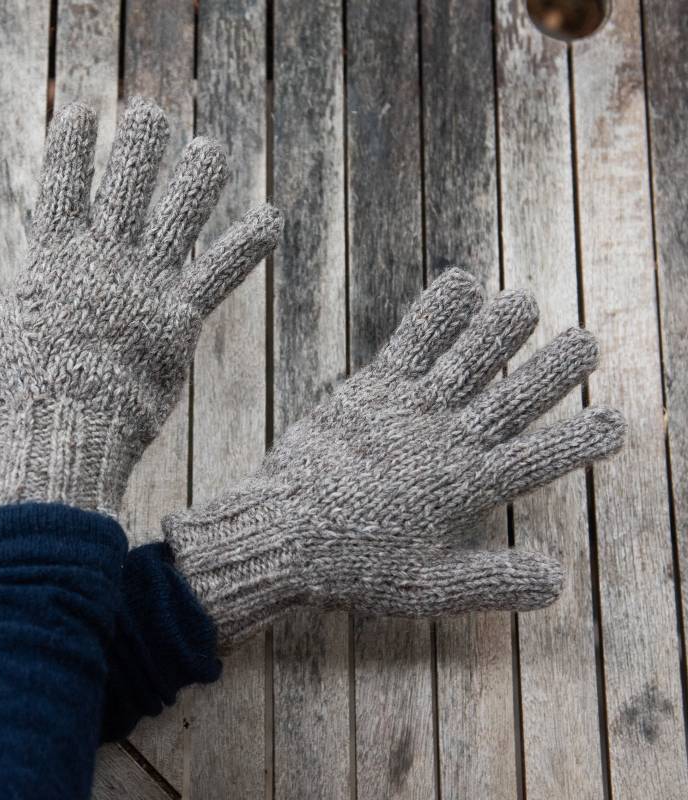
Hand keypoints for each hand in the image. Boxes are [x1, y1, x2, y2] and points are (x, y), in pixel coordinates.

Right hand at [0, 97, 281, 527]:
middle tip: (154, 116)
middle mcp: (104, 261)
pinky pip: (218, 272)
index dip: (71, 147)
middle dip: (140, 146)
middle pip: (126, 187)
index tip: (81, 115)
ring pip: (176, 217)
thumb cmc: (17, 391)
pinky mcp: (179, 319)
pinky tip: (272, 217)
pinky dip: (246, 245)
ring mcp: (145, 287)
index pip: (63, 185)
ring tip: (212, 149)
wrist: (67, 433)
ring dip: (196, 179)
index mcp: (54, 258)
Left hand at [163, 269, 624, 648]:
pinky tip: (462, 282)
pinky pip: (412, 342)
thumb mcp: (426, 590)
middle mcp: (445, 443)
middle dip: (554, 370)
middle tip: (587, 341)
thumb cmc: (350, 567)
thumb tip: (557, 579)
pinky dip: (438, 312)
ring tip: (527, 302)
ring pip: (468, 361)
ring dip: (501, 330)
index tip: (613, 423)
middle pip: (512, 399)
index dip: (579, 441)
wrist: (282, 534)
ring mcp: (408, 411)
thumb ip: (491, 580)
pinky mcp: (370, 390)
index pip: (538, 459)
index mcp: (465, 490)